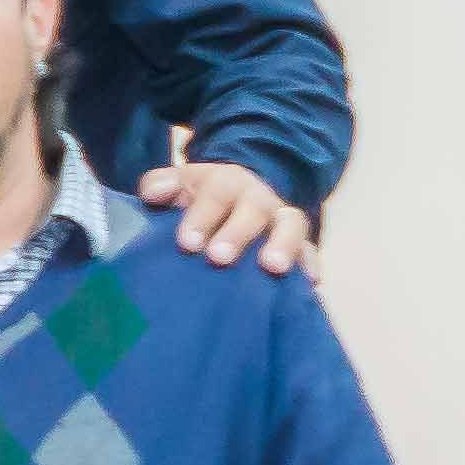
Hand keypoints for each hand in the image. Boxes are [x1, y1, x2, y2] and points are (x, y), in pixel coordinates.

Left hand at [139, 156, 311, 271]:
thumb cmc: (197, 198)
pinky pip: (309, 250)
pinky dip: (309, 263)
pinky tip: (308, 282)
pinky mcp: (298, 242)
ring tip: (274, 268)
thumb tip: (155, 193)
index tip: (187, 243)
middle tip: (219, 257)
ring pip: (290, 225)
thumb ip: (159, 184)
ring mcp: (280, 220)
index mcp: (225, 182)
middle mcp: (257, 198)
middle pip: (253, 210)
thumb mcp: (176, 185)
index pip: (216, 194)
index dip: (202, 216)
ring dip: (284, 245)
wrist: (234, 197)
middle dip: (237, 233)